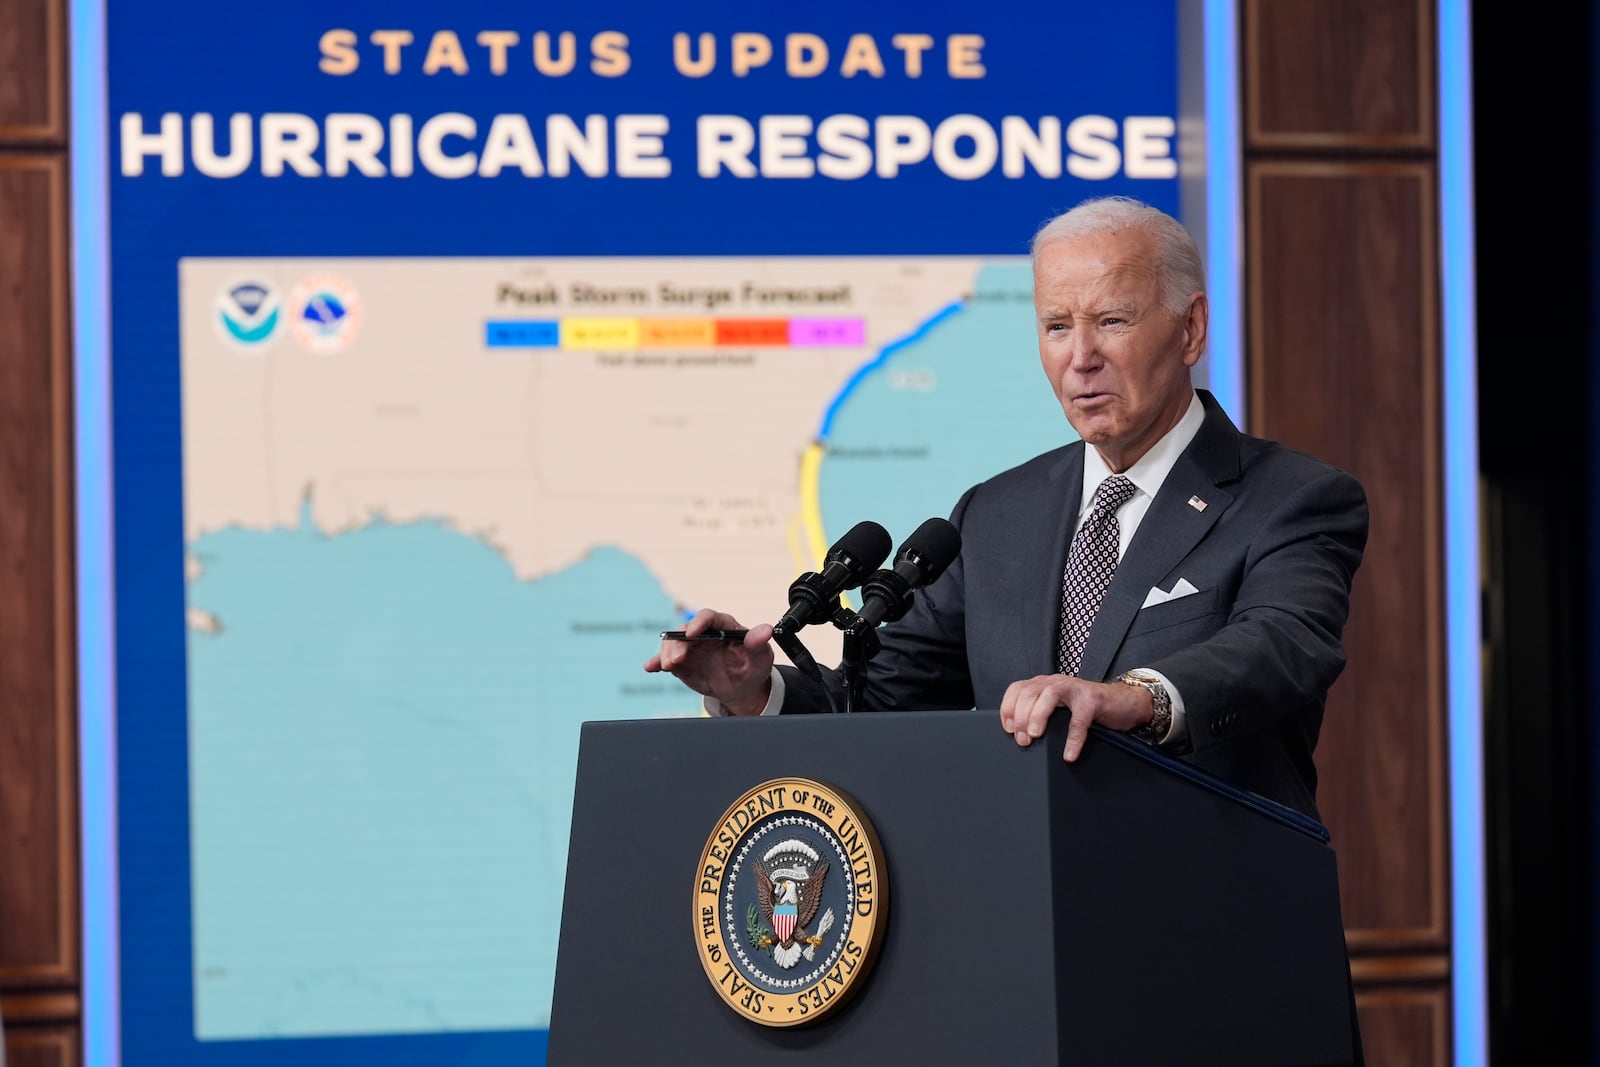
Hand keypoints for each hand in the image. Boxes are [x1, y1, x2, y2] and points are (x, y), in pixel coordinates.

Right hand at [645, 608, 775, 715]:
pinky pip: (667, 660)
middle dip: (678, 643)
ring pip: (673, 645)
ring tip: (668, 666)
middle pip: (685, 631)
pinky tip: (650, 667)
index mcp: (723, 626)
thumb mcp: (761, 656)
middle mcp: (703, 634)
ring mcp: (691, 648)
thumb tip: (765, 630)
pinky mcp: (682, 663)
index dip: (699, 623)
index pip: (708, 617)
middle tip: (677, 659)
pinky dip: (657, 662)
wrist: (742, 688)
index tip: (692, 633)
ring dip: (667, 654)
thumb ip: (759, 643)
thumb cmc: (753, 667)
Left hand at [998, 674, 1153, 761]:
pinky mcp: (1093, 699)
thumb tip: (1021, 738)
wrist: (1125, 703)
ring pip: (1048, 696)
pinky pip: (1079, 719)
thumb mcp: (1060, 709)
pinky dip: (1073, 738)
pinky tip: (1069, 754)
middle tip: (1022, 740)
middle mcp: (1056, 682)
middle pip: (1029, 692)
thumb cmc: (1088, 709)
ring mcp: (1075, 688)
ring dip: (1038, 716)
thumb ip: (1041, 715)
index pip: (1017, 690)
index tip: (1008, 729)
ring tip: (1035, 736)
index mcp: (1044, 684)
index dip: (1008, 708)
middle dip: (1021, 716)